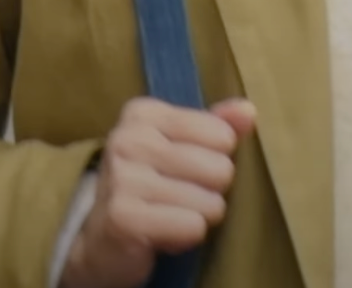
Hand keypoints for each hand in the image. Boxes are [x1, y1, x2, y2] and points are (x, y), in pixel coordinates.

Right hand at [60, 97, 258, 287]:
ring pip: (211, 203)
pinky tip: (160, 234)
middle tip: (177, 199)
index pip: (222, 136)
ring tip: (167, 216)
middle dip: (209, 193)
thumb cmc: (149, 188)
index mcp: (143, 113)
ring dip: (197, 218)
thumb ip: (216, 126)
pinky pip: (193, 226)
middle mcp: (128, 139)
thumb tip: (249, 111)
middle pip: (221, 170)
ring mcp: (123, 177)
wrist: (101, 240)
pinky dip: (185, 238)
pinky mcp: (124, 216)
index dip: (214, 161)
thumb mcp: (180, 149)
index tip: (182, 171)